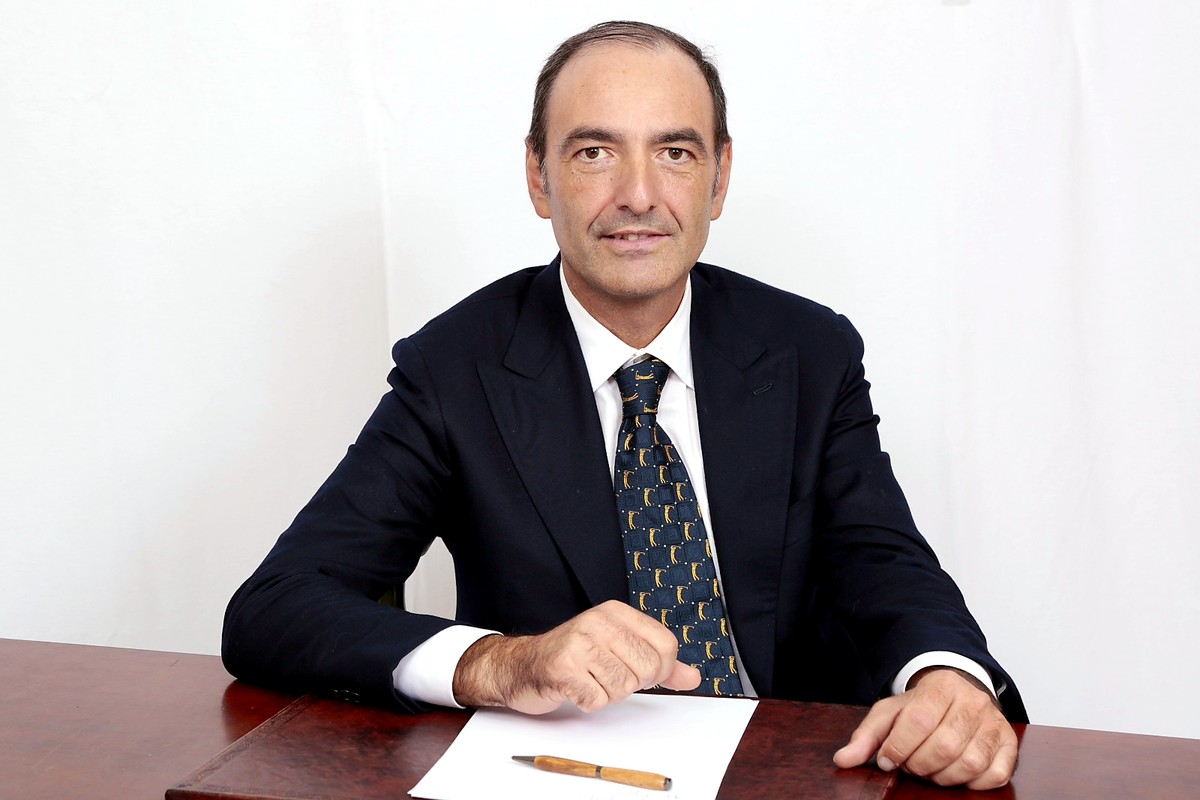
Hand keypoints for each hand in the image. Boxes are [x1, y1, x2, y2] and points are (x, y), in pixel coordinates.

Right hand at [451, 600, 700, 713]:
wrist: (521, 665)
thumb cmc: (573, 659)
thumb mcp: (618, 650)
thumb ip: (658, 663)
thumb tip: (692, 677)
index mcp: (615, 612)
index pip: (665, 644)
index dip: (659, 669)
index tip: (639, 671)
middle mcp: (598, 621)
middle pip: (648, 667)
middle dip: (631, 683)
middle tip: (607, 676)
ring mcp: (579, 643)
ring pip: (623, 686)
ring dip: (607, 693)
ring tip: (589, 680)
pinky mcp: (563, 668)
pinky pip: (597, 699)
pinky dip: (588, 702)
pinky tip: (575, 688)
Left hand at [833, 667, 1018, 789]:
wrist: (957, 697)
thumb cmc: (922, 708)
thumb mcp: (890, 713)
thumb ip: (866, 736)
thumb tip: (843, 760)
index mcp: (942, 685)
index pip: (919, 720)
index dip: (899, 746)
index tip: (888, 759)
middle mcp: (973, 700)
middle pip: (945, 745)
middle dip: (920, 764)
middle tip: (911, 765)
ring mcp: (995, 722)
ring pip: (970, 762)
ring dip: (943, 776)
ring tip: (930, 769)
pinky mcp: (1010, 744)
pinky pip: (996, 775)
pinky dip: (972, 783)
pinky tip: (955, 774)